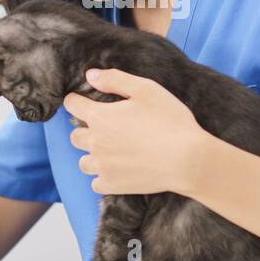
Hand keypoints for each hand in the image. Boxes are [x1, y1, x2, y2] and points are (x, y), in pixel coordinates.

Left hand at [63, 68, 207, 195]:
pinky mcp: (112, 185)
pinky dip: (103, 176)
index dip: (77, 100)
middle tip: (107, 128)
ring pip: (83, 161)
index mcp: (100, 117)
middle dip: (86, 129)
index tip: (85, 101)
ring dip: (93, 155)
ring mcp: (102, 167)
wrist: (187, 160)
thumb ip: (114, 79)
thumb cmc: (170, 121)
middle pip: (75, 135)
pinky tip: (118, 170)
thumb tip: (90, 75)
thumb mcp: (146, 89)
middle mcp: (95, 143)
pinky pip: (96, 182)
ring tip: (113, 151)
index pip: (71, 105)